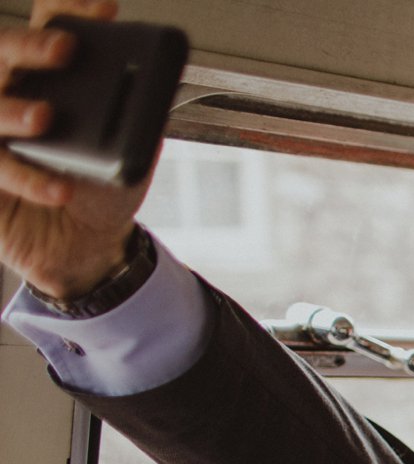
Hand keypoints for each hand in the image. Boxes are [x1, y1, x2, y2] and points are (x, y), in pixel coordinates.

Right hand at [1, 0, 148, 298]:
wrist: (87, 247)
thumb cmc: (102, 190)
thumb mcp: (131, 149)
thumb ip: (138, 115)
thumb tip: (156, 85)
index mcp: (48, 79)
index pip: (51, 25)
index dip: (72, 8)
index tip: (105, 9)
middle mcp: (13, 96)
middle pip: (4, 54)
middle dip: (31, 45)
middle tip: (65, 48)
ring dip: (15, 109)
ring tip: (46, 118)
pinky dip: (28, 178)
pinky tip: (58, 187)